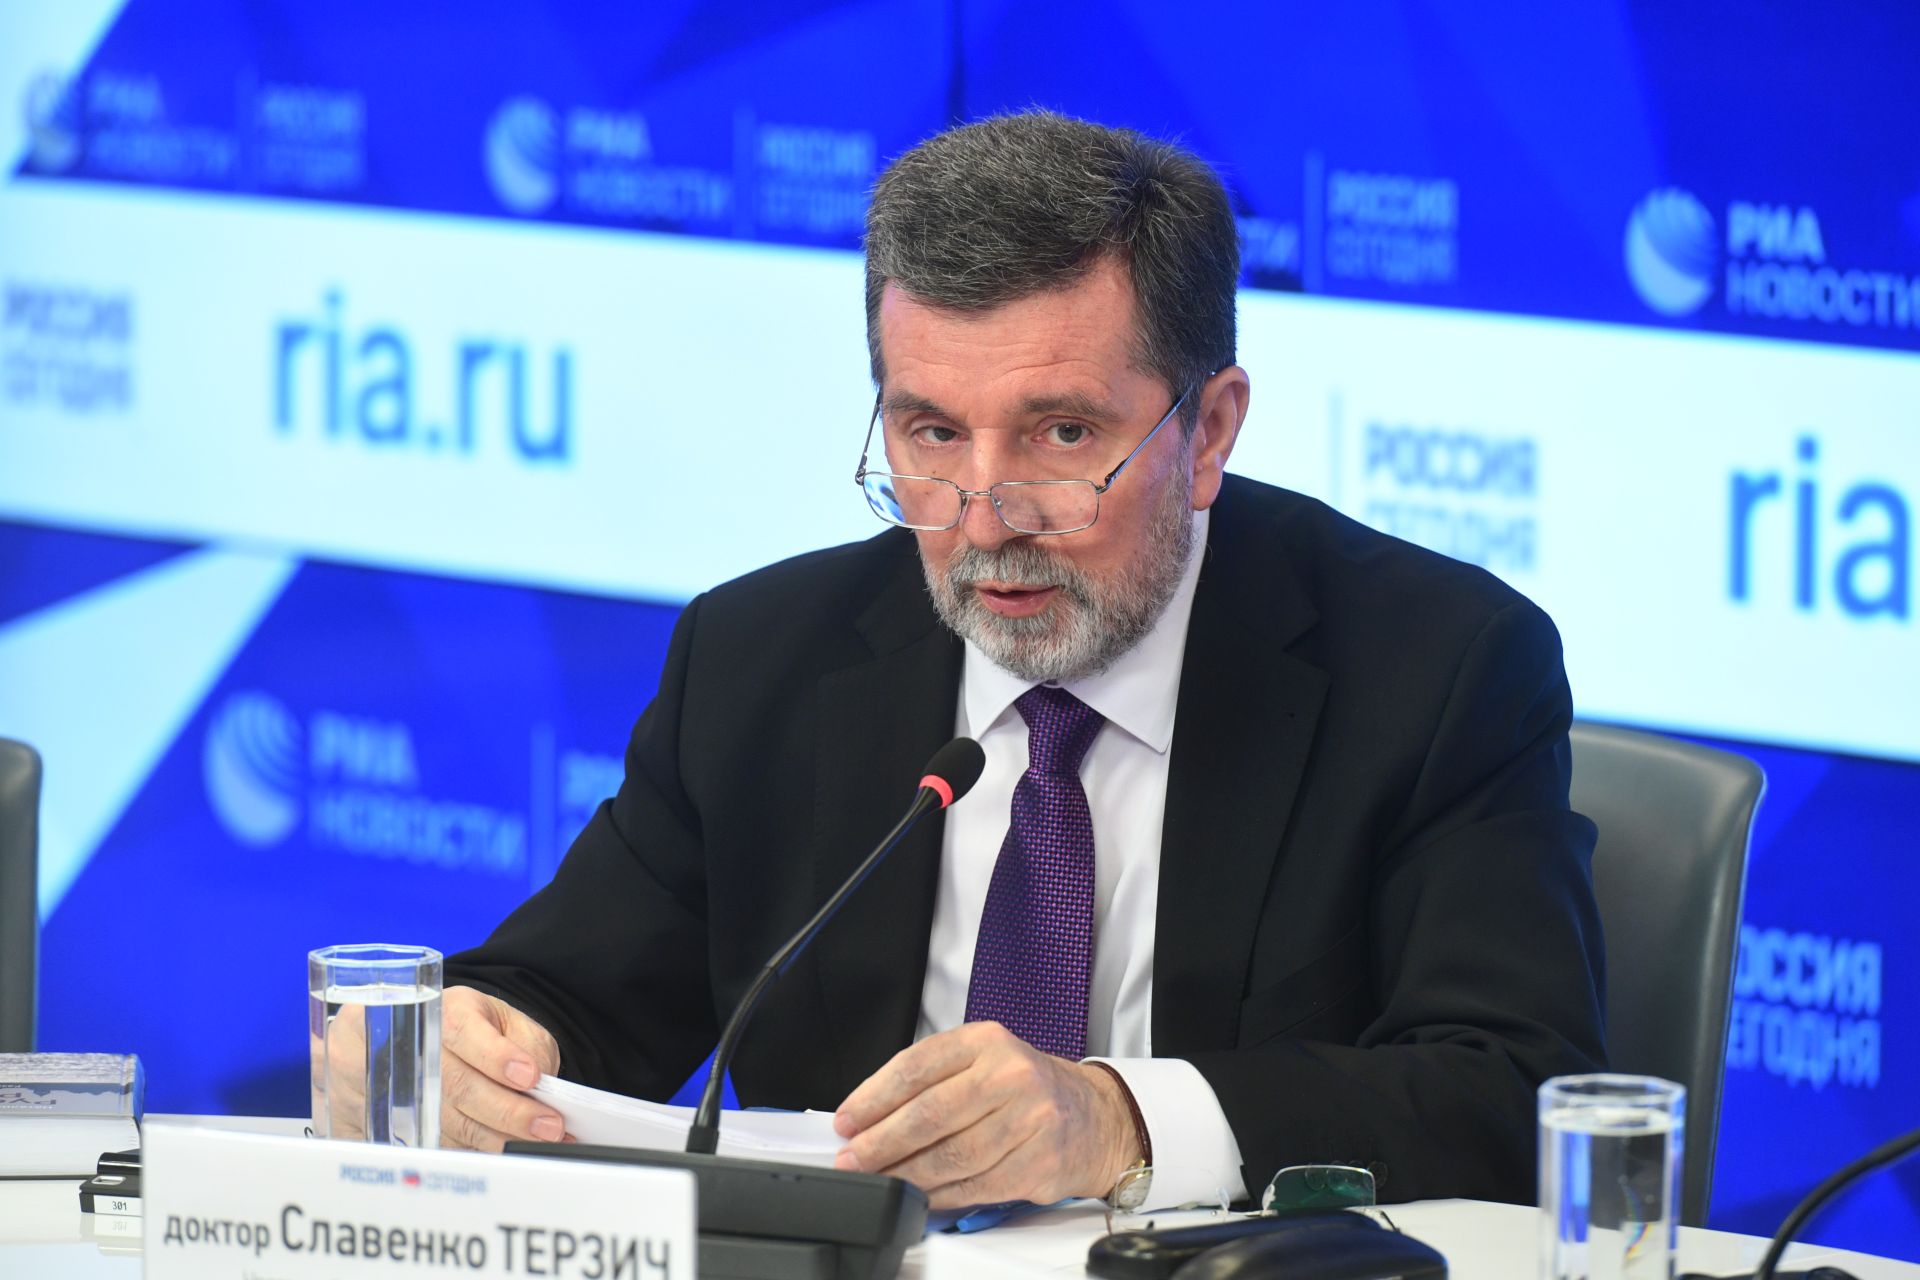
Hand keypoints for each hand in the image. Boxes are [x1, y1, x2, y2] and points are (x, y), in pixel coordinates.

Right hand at [438, 986, 567, 1151]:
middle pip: (461, 1087)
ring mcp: (423, 1094)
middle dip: (510, 1110)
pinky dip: (494, 1150)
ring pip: (459, 1123)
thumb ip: (532, 1050)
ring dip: (506, 1137)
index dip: (497, 1058)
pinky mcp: (430, 1128)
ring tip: (544, 1140)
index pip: (464, 1033)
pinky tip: (522, 1149)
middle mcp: (429, 1053)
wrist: (473, 1047)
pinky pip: (459, 1145)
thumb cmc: (496, 1034)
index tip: (531, 1076)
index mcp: (452, 1014)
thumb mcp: (520, 1027)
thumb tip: (542, 1089)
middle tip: (549, 1124)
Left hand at [830, 1021, 1140, 1208]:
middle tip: (852, 1159)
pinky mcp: (1039, 1161)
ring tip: (879, 1181)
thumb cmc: (1027, 1089)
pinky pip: (977, 1185)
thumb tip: (869, 1117)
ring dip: (906, 1174)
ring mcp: (1030, 1118)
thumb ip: (932, 1081)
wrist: (1096, 1117)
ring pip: (951, 1155)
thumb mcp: (984, 1061)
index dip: (874, 1097)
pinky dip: (941, 1195)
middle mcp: (1010, 1074)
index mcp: (987, 1041)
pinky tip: (920, 1197)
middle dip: (881, 1142)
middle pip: (930, 1113)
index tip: (847, 1120)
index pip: (917, 1066)